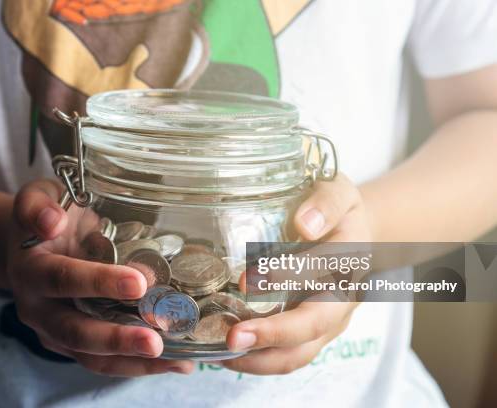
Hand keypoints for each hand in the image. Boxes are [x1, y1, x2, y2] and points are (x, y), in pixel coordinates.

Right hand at [6, 179, 193, 375]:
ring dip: (132, 360)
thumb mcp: (38, 196)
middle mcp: (38, 308)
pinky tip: (176, 362)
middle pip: (74, 330)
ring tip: (174, 360)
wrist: (33, 242)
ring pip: (90, 357)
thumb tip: (52, 222)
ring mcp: (54, 331)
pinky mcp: (74, 345)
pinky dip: (137, 364)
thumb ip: (38, 205)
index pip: (62, 279)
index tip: (138, 283)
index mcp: (30, 270)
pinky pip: (104, 361)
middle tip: (155, 340)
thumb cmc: (47, 214)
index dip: (98, 282)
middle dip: (116, 338)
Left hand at [223, 174, 370, 374]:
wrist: (358, 237)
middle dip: (273, 335)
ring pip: (301, 352)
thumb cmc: (341, 213)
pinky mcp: (313, 333)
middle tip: (233, 337)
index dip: (288, 275)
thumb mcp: (339, 193)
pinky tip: (226, 353)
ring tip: (220, 354)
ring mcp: (329, 321)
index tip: (249, 280)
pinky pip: (290, 355)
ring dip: (262, 359)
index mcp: (350, 258)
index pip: (324, 270)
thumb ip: (326, 203)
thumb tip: (305, 224)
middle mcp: (343, 297)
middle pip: (313, 325)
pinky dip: (259, 360)